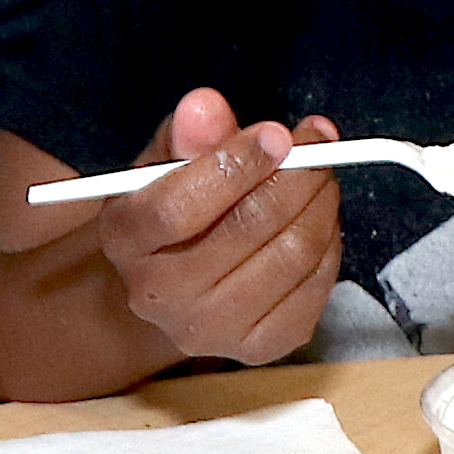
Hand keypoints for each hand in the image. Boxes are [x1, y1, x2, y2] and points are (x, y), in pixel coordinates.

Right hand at [95, 91, 349, 366]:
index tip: (278, 134)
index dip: (237, 165)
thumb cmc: (174, 212)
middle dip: (298, 173)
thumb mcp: (166, 164)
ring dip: (321, 203)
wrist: (174, 289)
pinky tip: (318, 218)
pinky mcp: (260, 346)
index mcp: (125, 240)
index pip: (179, 206)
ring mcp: (211, 329)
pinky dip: (329, 241)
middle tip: (318, 142)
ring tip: (320, 175)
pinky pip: (317, 285)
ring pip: (292, 254)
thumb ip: (187, 134)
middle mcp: (159, 296)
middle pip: (248, 227)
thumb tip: (205, 106)